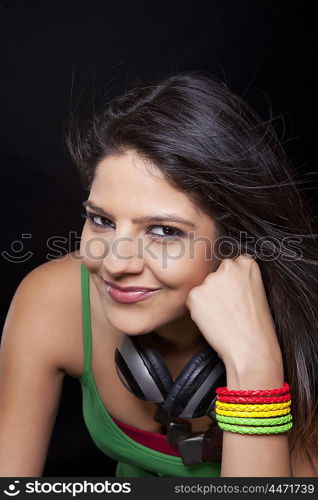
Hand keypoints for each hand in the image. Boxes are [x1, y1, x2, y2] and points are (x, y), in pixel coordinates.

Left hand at [185, 254, 282, 368]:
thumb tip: (219, 278)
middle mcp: (227, 266)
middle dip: (218, 289)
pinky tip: (214, 320)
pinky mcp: (195, 294)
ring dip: (208, 300)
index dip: (232, 285)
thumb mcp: (256, 291)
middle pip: (214, 275)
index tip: (237, 297)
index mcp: (246, 262)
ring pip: (203, 288)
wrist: (251, 347)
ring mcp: (210, 279)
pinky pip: (193, 301)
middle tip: (230, 309)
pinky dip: (199, 311)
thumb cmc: (256, 325)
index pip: (230, 268)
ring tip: (224, 316)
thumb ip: (239, 278)